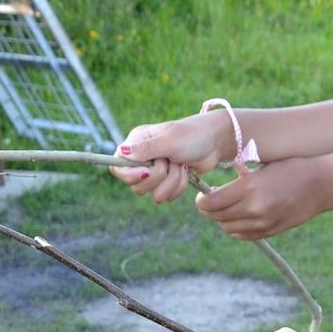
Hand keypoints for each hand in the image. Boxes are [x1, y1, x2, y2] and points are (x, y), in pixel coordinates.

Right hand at [111, 111, 231, 202]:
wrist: (215, 142)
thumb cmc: (192, 135)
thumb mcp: (169, 140)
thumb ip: (146, 149)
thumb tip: (121, 152)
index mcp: (137, 144)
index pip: (117, 167)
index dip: (129, 175)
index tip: (146, 172)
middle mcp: (142, 159)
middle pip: (136, 186)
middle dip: (158, 178)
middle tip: (169, 162)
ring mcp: (155, 172)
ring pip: (154, 194)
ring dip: (172, 181)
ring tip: (181, 165)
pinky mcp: (168, 182)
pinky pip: (167, 196)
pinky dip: (179, 186)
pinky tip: (186, 172)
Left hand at [196, 158, 325, 239]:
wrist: (319, 184)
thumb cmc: (289, 167)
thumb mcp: (261, 166)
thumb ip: (239, 180)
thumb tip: (216, 190)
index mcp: (249, 187)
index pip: (211, 203)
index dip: (202, 202)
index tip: (202, 197)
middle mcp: (253, 208)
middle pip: (217, 217)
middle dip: (209, 211)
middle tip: (209, 203)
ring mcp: (262, 223)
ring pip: (228, 228)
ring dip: (222, 220)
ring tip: (225, 209)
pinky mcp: (270, 231)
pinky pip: (243, 235)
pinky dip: (235, 228)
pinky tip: (238, 218)